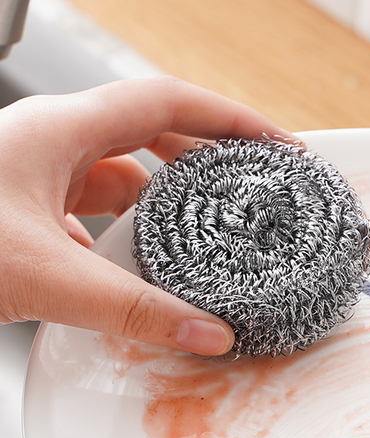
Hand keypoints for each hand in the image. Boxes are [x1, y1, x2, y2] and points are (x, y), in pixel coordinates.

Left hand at [0, 76, 291, 354]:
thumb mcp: (43, 275)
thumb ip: (131, 309)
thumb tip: (206, 333)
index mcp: (61, 132)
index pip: (168, 103)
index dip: (229, 119)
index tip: (273, 143)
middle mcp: (51, 145)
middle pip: (152, 137)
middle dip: (206, 161)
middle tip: (248, 188)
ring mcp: (36, 178)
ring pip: (121, 180)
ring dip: (162, 207)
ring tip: (202, 235)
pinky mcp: (26, 212)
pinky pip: (92, 213)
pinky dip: (122, 237)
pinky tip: (133, 268)